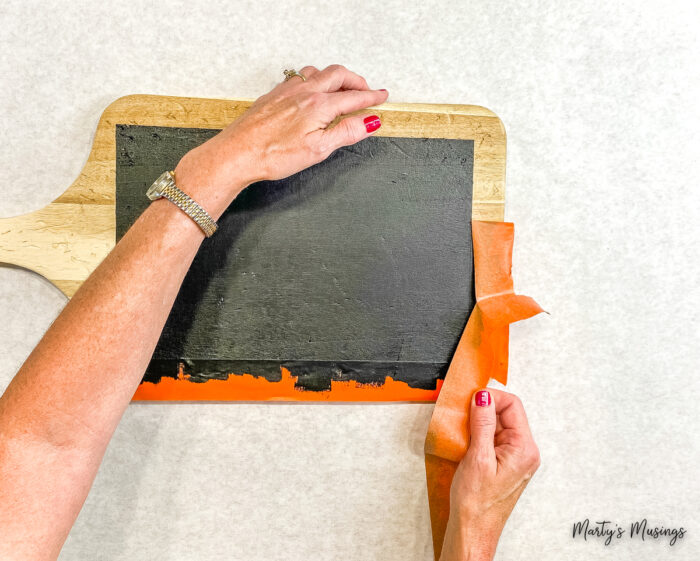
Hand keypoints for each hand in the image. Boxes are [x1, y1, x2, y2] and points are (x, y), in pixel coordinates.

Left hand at [173, 64, 387, 218]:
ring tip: (341, 88)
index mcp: (319, 106)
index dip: (372, 97)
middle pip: (338, 76)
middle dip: (356, 81)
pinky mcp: (273, 96)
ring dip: (334, 77)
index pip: (353, 97)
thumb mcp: (318, 150)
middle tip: (367, 90)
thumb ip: (346, 132)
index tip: (383, 96)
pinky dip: (314, 79)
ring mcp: (287, 91)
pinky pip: (299, 77)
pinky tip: (310, 91)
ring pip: (317, 72)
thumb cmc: (273, 155)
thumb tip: (370, 121)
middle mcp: (304, 92)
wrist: (237, 154)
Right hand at [440, 389, 540, 560]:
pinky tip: (465, 440)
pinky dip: (478, 433)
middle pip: (506, 413)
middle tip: (463, 413)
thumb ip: (483, 423)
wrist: (473, 529)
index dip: (491, 397)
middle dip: (483, 409)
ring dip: (479, 421)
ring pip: (497, 424)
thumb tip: (484, 397)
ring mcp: (514, 457)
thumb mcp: (478, 457)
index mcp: (524, 448)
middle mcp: (524, 451)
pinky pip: (493, 437)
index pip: (512, 405)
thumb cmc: (477, 503)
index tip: (471, 398)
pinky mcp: (503, 461)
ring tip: (462, 429)